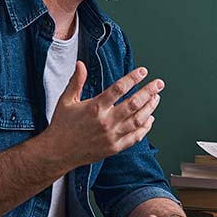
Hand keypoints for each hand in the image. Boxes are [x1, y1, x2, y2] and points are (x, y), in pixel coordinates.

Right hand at [44, 62, 163, 170]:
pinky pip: (136, 137)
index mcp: (95, 107)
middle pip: (134, 104)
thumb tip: (80, 63)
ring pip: (138, 120)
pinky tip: (150, 119)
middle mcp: (106, 121)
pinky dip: (145, 127)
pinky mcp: (115, 148)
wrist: (58, 152)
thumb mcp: (66, 101)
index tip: (143, 71)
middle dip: (149, 92)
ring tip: (156, 98)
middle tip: (159, 83)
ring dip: (150, 108)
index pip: (119, 88)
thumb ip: (76, 82)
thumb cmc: (62, 125)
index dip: (133, 78)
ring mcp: (112, 136)